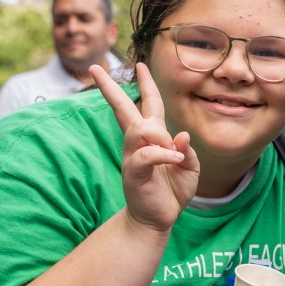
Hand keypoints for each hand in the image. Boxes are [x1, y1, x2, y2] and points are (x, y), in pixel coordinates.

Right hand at [91, 63, 199, 232]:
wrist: (157, 220)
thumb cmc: (171, 193)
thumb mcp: (189, 168)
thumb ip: (187, 150)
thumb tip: (181, 135)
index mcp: (153, 138)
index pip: (148, 105)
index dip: (146, 85)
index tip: (139, 65)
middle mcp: (138, 143)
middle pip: (123, 109)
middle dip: (109, 88)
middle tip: (94, 67)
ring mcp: (133, 157)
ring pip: (140, 129)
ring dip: (160, 136)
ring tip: (172, 153)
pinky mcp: (134, 172)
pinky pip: (147, 154)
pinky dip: (164, 154)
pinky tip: (175, 160)